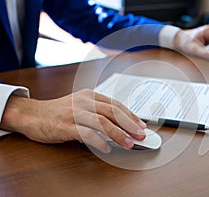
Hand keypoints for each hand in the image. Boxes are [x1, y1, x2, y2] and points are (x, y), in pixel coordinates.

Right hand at [0, 89, 145, 152]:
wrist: (32, 114)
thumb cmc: (59, 112)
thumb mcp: (80, 106)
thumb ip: (98, 112)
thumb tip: (120, 125)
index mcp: (90, 95)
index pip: (115, 104)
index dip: (130, 115)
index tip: (141, 125)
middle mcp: (84, 101)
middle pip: (112, 111)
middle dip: (129, 124)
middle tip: (141, 134)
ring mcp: (74, 113)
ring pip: (102, 122)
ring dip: (118, 133)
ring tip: (129, 143)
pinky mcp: (65, 126)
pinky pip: (86, 133)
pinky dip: (99, 141)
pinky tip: (107, 148)